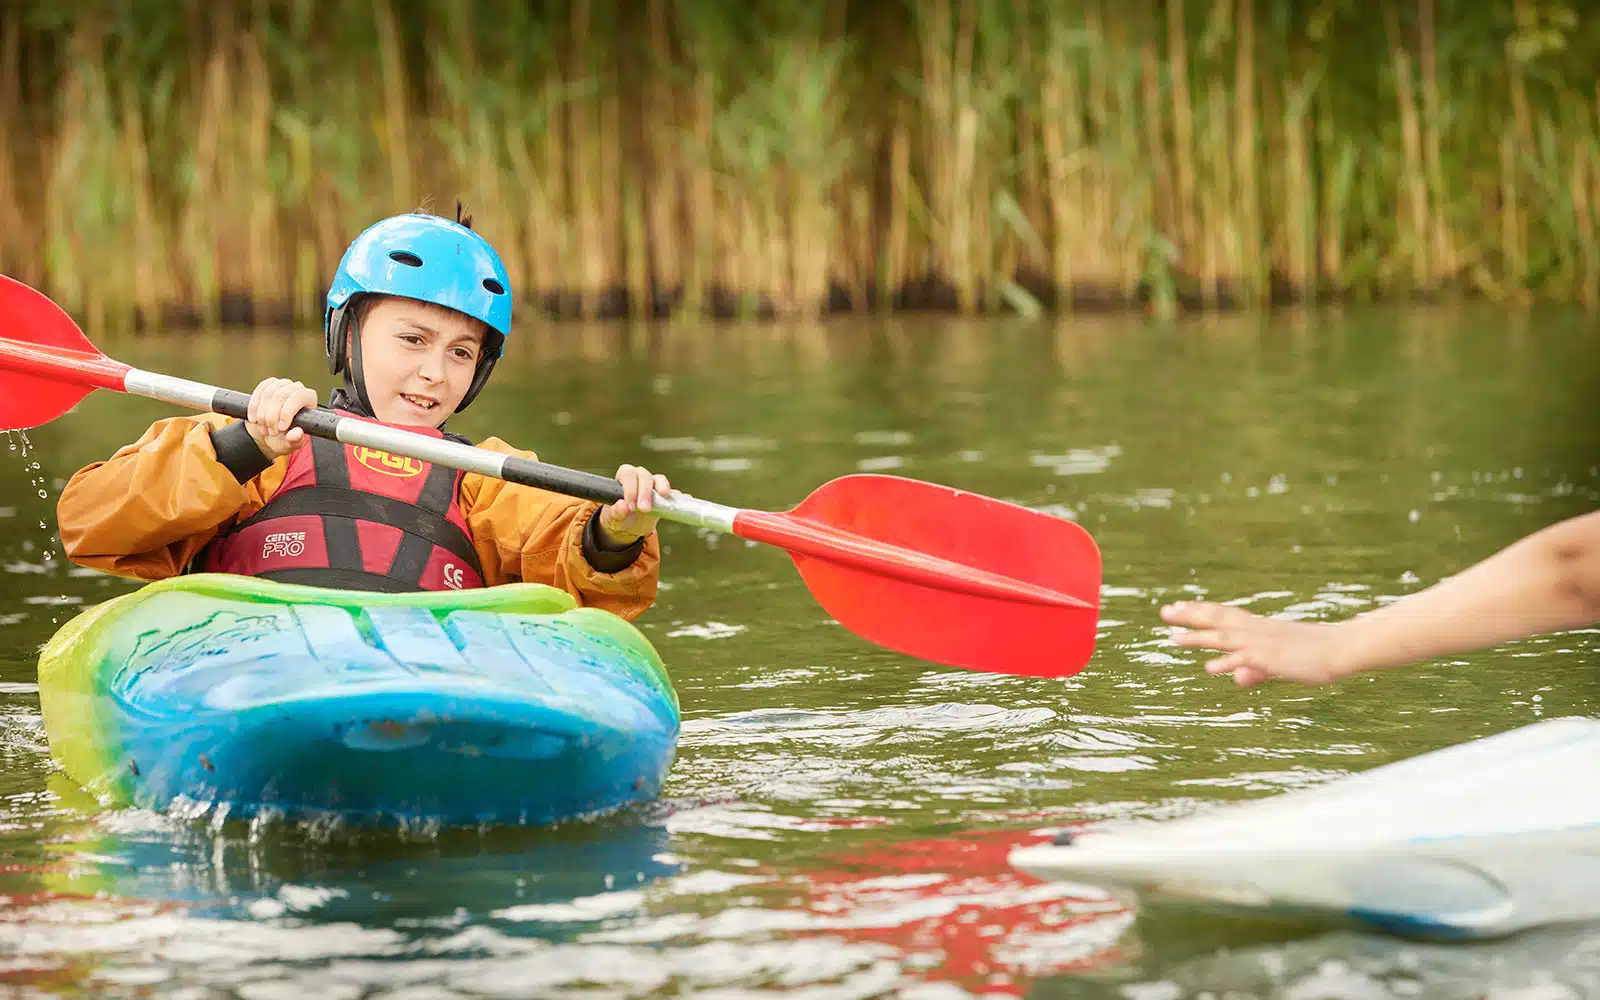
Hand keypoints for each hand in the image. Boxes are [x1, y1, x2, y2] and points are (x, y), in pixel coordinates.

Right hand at [244, 377, 318, 459]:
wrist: (267, 435)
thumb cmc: (284, 439)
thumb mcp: (290, 444)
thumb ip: (295, 440)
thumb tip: (297, 433)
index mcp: (309, 399)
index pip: (298, 397)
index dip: (287, 412)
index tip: (280, 428)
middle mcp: (297, 388)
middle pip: (281, 395)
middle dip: (272, 416)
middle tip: (271, 433)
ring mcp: (282, 385)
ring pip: (268, 393)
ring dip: (262, 414)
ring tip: (264, 429)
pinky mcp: (268, 385)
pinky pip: (259, 390)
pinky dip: (254, 407)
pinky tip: (254, 419)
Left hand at [596, 464, 674, 548]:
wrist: (629, 527)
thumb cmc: (618, 517)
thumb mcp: (613, 517)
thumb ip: (616, 512)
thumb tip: (623, 506)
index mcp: (624, 478)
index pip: (628, 475)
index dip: (630, 489)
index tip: (631, 506)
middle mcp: (639, 478)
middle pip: (644, 476)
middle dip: (645, 492)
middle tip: (645, 509)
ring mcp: (653, 486)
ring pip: (659, 479)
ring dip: (662, 486)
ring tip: (665, 495)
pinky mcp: (664, 496)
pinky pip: (673, 493)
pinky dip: (677, 497)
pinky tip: (682, 500)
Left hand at [1160, 601, 1348, 687]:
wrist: (1343, 647)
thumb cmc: (1314, 654)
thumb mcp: (1279, 663)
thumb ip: (1256, 671)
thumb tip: (1238, 680)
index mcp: (1258, 627)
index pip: (1223, 615)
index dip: (1199, 611)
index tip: (1177, 607)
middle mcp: (1257, 630)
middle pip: (1217, 620)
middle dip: (1189, 616)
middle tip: (1164, 612)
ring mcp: (1264, 643)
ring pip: (1225, 638)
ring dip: (1198, 638)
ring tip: (1173, 640)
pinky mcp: (1273, 658)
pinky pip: (1247, 660)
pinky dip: (1228, 663)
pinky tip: (1210, 668)